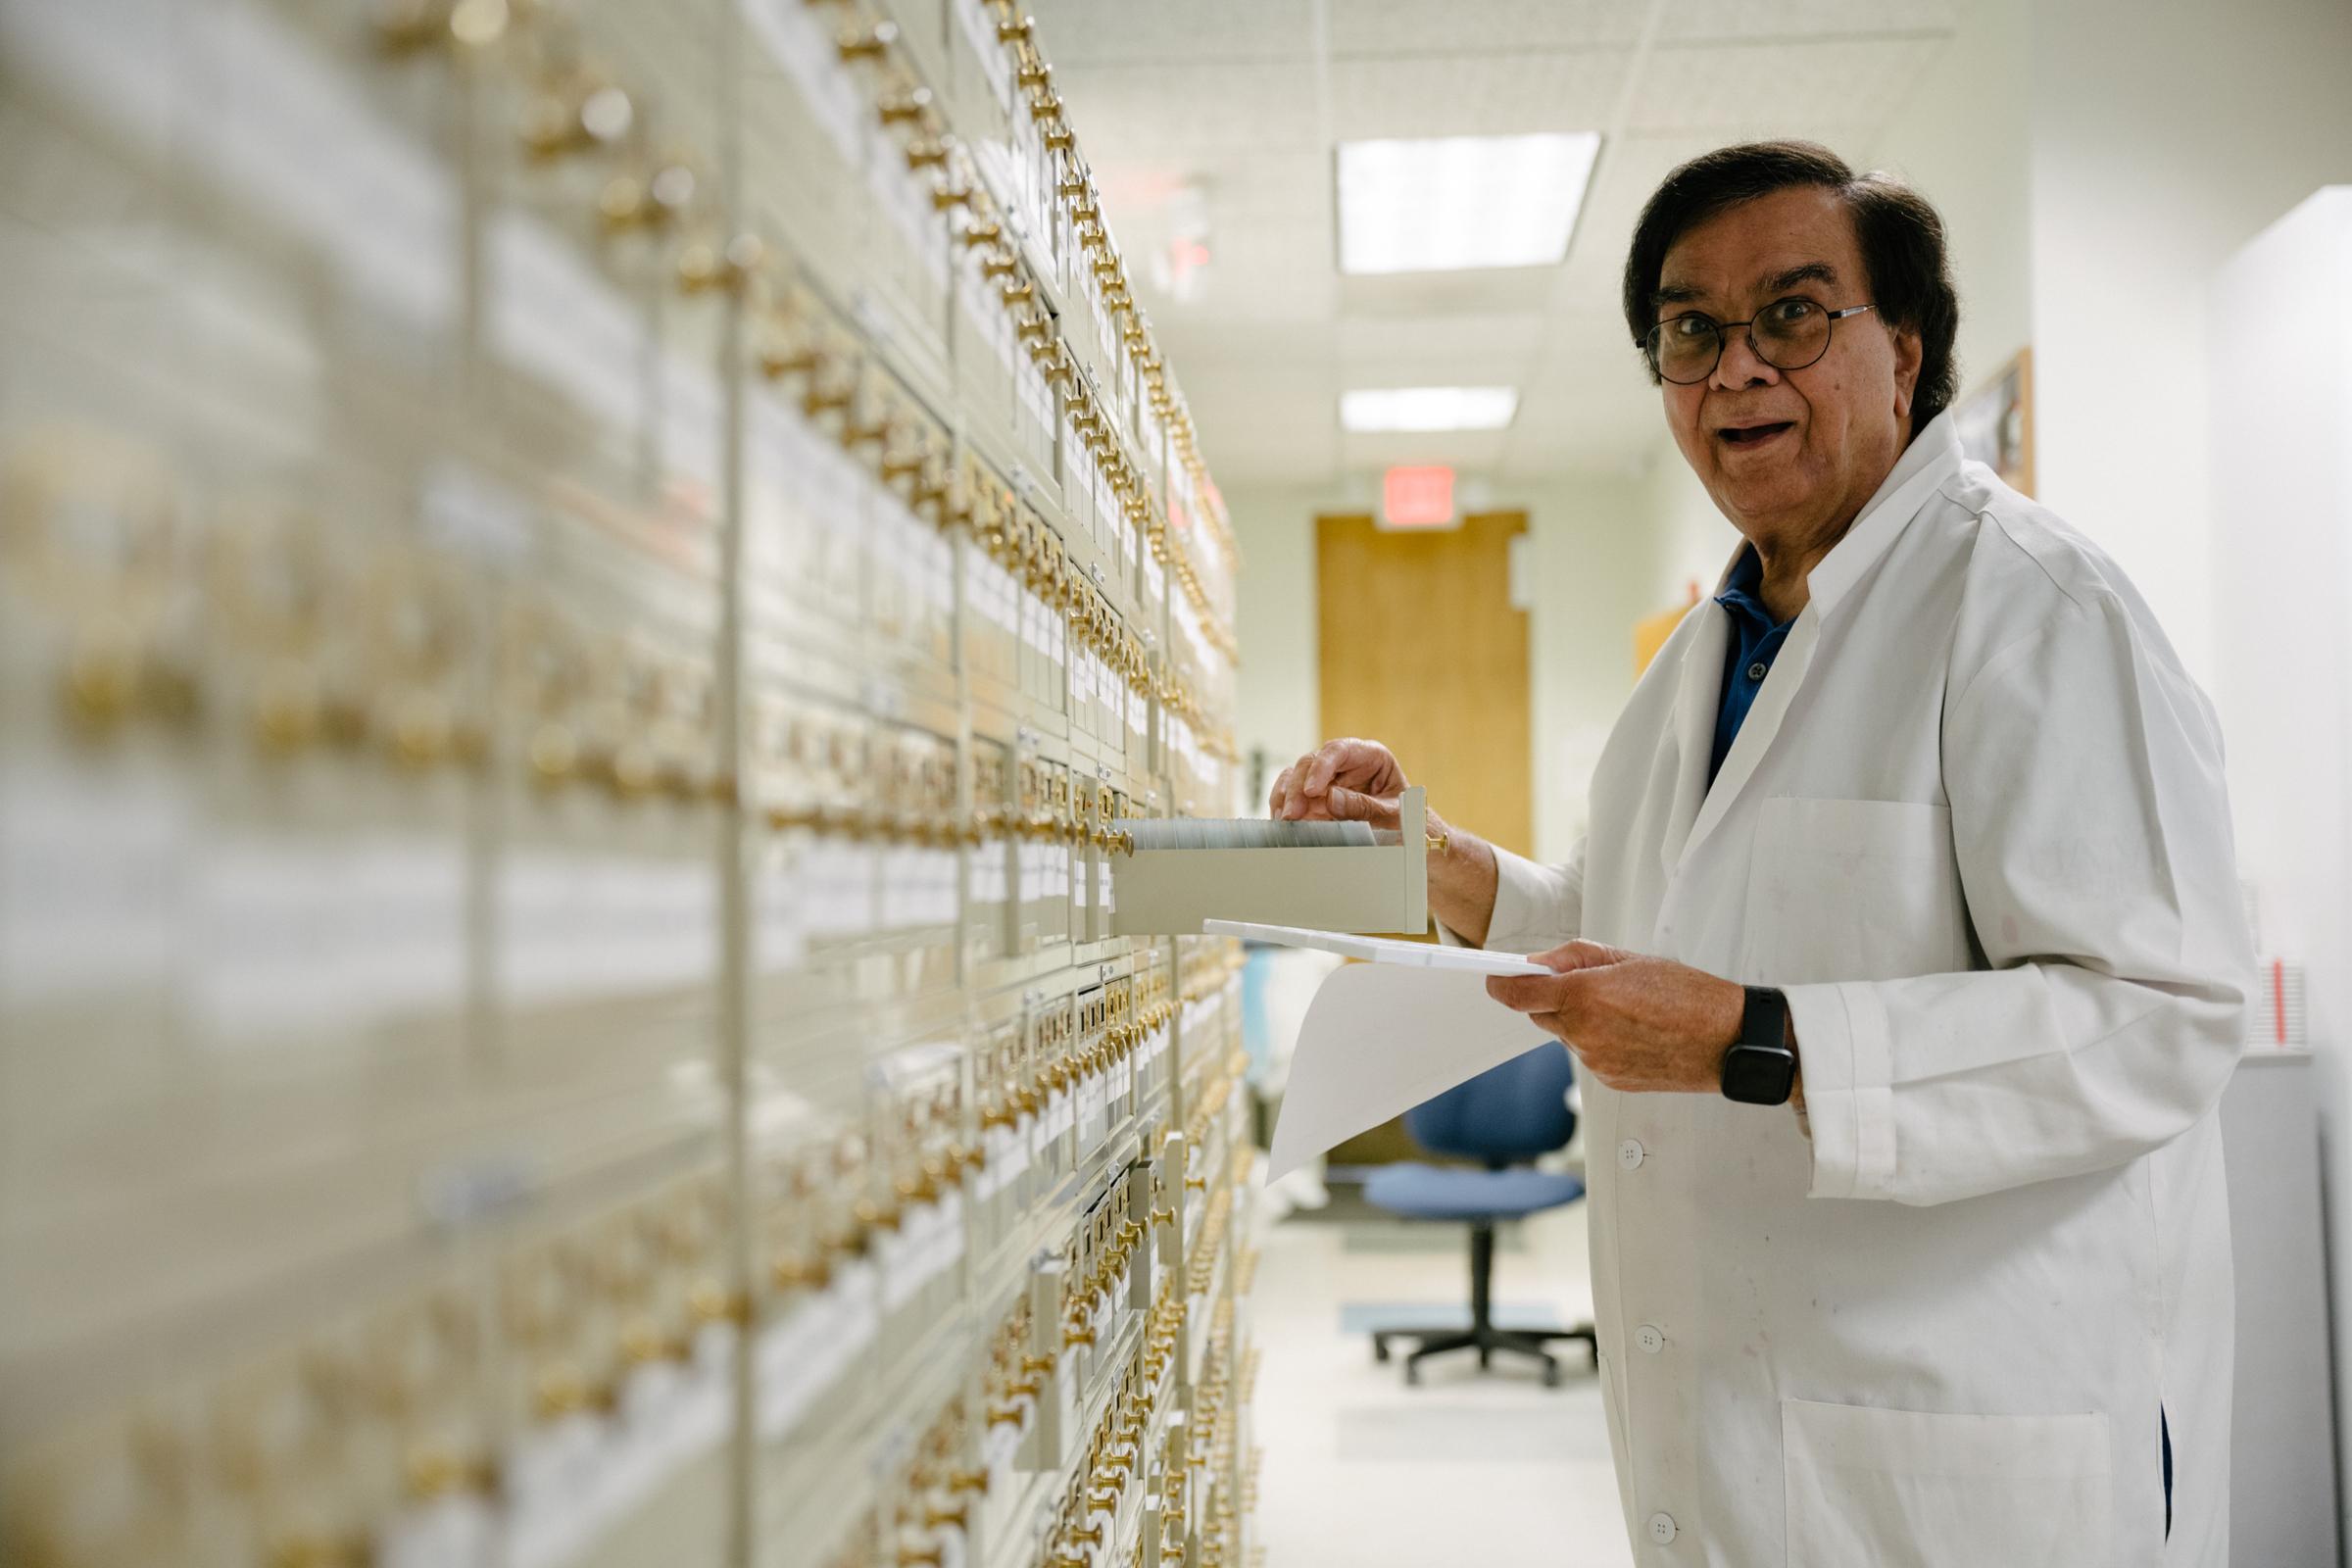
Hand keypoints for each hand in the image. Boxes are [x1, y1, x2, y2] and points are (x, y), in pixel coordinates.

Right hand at [1269, 737, 1413, 828]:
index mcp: (1371, 756)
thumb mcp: (1393, 816)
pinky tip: (1283, 823)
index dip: (1322, 767)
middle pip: (1312, 762)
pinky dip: (1284, 808)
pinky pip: (1292, 796)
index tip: (1312, 790)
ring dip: (1286, 797)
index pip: (1341, 750)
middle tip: (1293, 815)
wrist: (1409, 840)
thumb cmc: (1408, 823)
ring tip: (1285, 821)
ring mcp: (1328, 780)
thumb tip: (1330, 798)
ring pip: (1296, 776)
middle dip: (1298, 788)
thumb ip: (1364, 807)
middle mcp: (1346, 764)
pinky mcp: (1316, 799)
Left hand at [1484, 940, 1746, 1094]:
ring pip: (1566, 1036)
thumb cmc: (1687, 994)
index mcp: (1585, 996)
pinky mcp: (1609, 1080)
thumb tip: (1537, 964)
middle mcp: (1584, 1032)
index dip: (1501, 985)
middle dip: (1551, 999)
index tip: (1494, 978)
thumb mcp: (1629, 959)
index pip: (1518, 994)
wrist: (1728, 1040)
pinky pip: (1588, 1056)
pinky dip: (1599, 1042)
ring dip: (1580, 1021)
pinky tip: (1633, 1032)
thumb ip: (1575, 958)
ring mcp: (1595, 1061)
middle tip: (1587, 985)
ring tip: (1625, 1010)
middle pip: (1540, 1015)